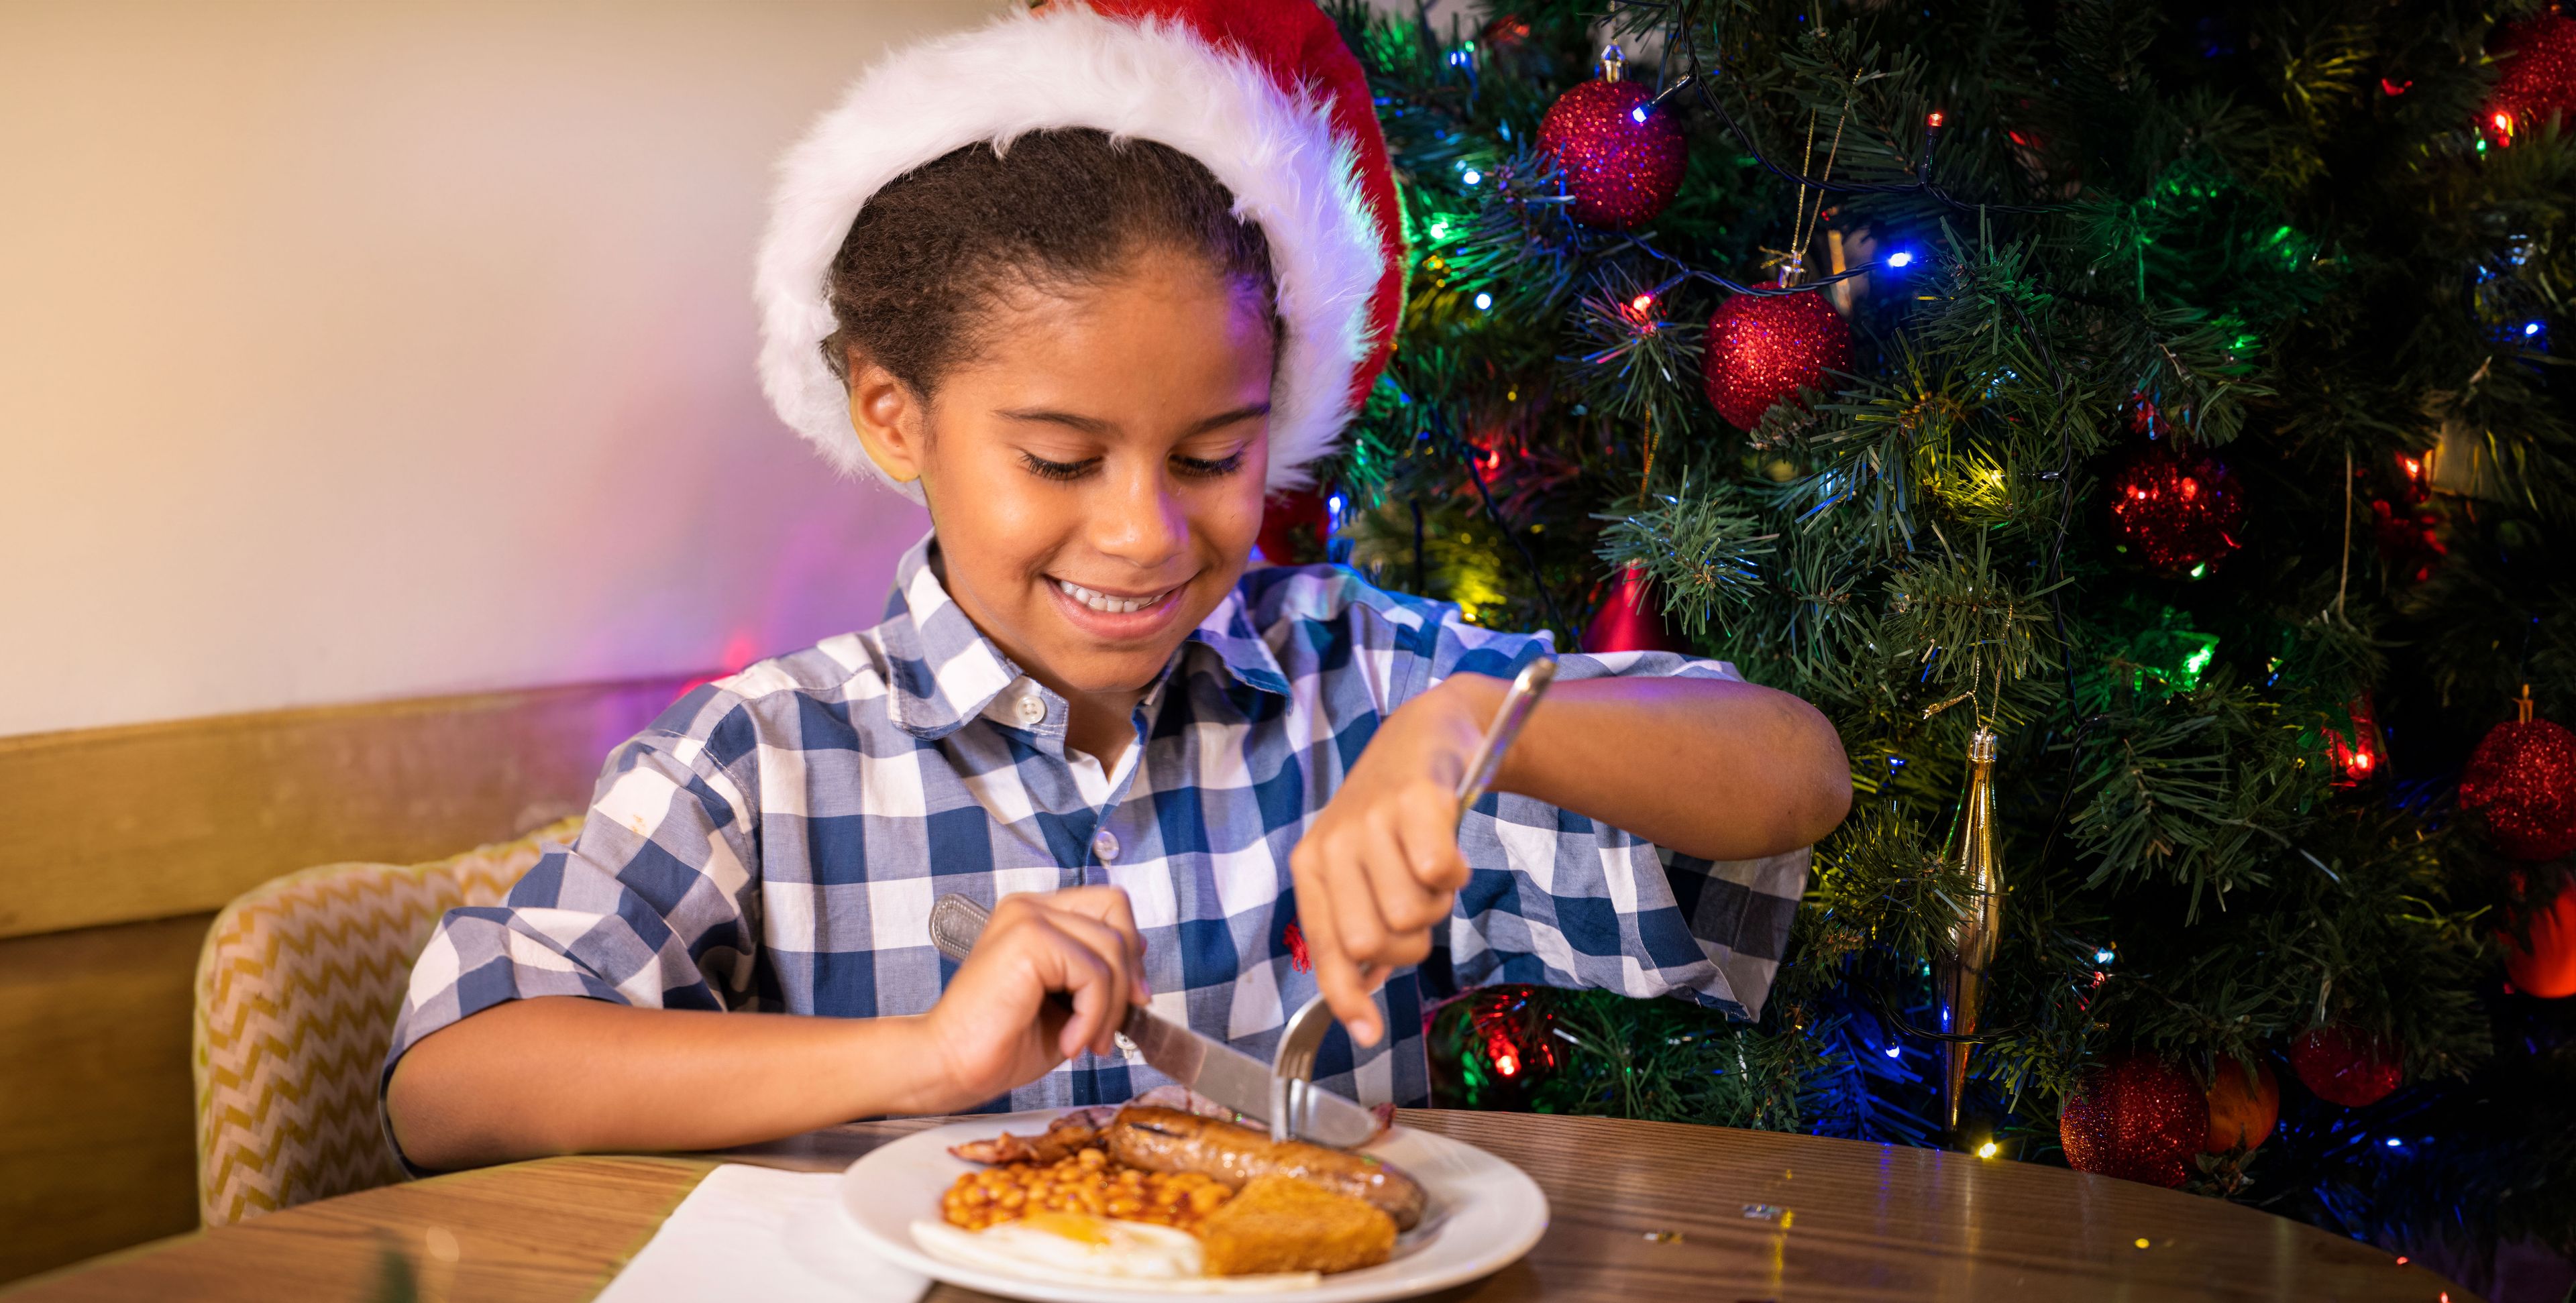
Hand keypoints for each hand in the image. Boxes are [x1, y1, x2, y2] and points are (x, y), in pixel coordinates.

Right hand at [920, 886, 1148, 1106]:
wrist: (948, 1065)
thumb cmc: (1001, 1042)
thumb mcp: (1067, 1004)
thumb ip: (1098, 977)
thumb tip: (1141, 968)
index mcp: (1035, 915)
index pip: (1108, 904)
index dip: (1129, 949)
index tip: (1130, 998)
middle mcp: (1030, 907)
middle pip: (1117, 912)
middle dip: (1129, 974)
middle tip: (1114, 1025)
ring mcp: (1027, 917)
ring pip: (1112, 947)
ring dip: (1110, 1008)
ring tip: (1086, 1042)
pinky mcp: (1028, 939)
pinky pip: (1094, 973)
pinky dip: (1092, 1017)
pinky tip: (1069, 1042)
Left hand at [1291, 674, 1504, 1045]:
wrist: (1425, 734)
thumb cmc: (1393, 817)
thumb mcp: (1360, 869)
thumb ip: (1356, 928)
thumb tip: (1363, 1006)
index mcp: (1312, 867)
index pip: (1324, 950)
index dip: (1346, 999)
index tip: (1368, 1034)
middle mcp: (1332, 845)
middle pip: (1373, 943)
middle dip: (1411, 944)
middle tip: (1420, 908)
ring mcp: (1371, 820)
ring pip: (1410, 914)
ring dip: (1437, 904)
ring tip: (1432, 870)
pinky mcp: (1415, 800)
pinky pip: (1439, 873)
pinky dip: (1456, 874)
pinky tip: (1450, 849)